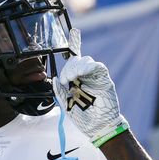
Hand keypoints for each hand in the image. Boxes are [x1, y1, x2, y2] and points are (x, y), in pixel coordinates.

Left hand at [52, 29, 127, 146]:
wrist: (99, 128)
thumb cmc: (83, 118)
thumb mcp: (66, 104)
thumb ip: (59, 91)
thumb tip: (54, 78)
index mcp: (75, 80)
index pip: (73, 60)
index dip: (75, 44)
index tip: (74, 32)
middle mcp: (85, 76)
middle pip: (77, 60)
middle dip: (69, 66)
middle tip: (65, 79)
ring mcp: (95, 77)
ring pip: (86, 61)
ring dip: (76, 67)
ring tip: (72, 78)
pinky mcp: (104, 79)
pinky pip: (97, 67)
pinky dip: (88, 67)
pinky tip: (82, 73)